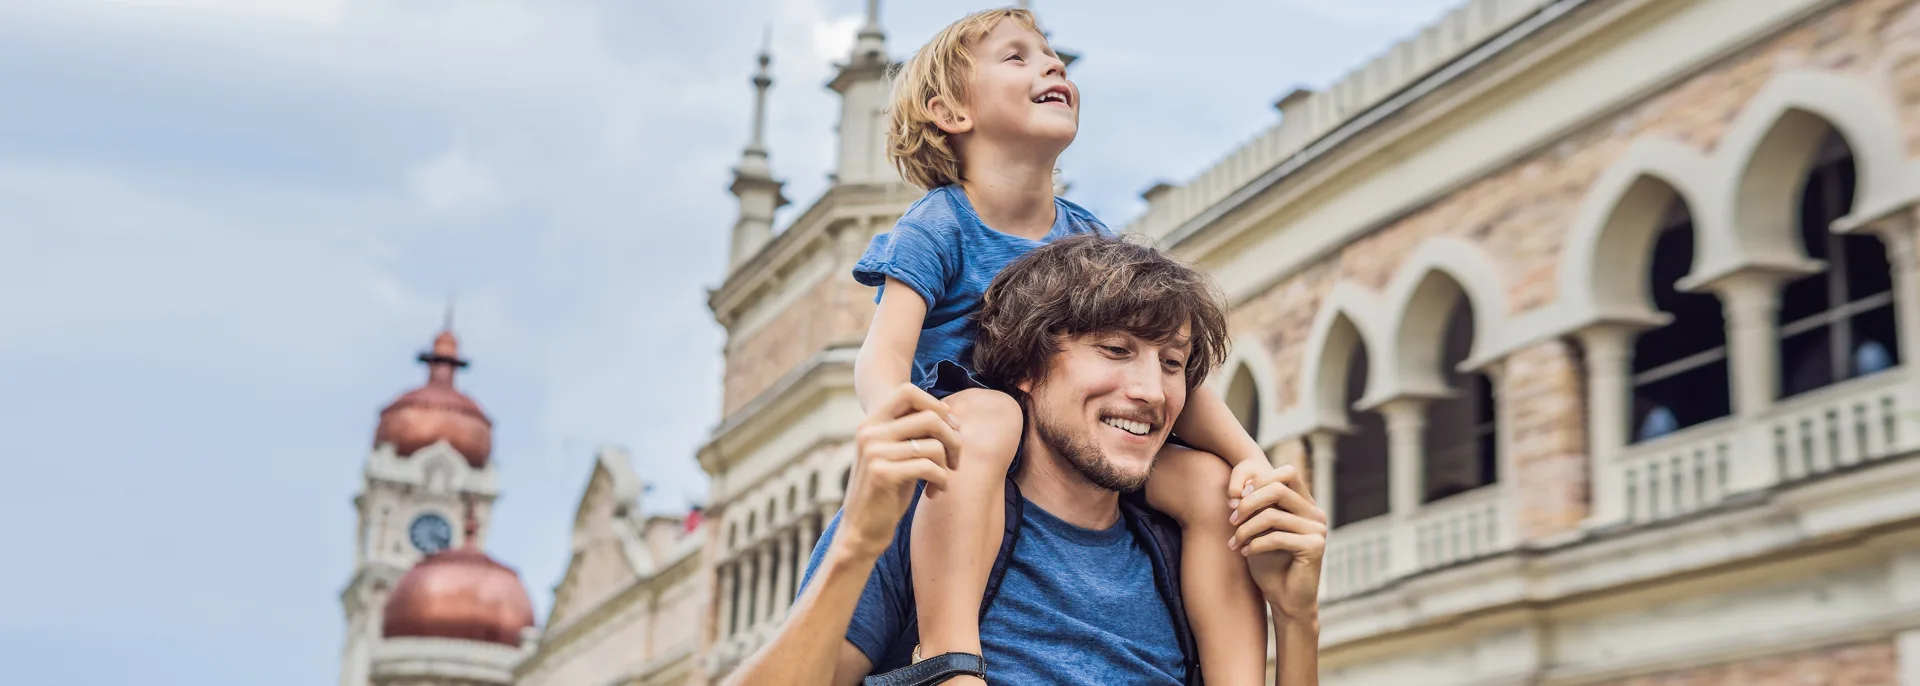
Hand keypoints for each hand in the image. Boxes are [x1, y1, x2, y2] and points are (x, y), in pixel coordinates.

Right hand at [838, 383, 960, 558]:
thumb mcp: (894, 455)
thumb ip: (911, 432)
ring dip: (948, 464)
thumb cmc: (885, 492)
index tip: (950, 428)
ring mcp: (874, 452)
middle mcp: (869, 433)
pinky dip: (942, 480)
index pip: (908, 392)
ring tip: (942, 479)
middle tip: (955, 460)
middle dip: (953, 438)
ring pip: (934, 444)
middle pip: (930, 417)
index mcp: (870, 423)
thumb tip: (950, 414)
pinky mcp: (883, 474)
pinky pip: (930, 467)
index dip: (936, 405)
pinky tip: (935, 491)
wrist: (861, 530)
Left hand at [1226, 463, 1326, 621]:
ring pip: (1272, 514)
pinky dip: (1255, 544)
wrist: (1284, 599)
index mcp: (1305, 504)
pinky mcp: (1315, 547)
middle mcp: (1315, 513)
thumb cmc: (1269, 563)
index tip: (1236, 500)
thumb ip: (1254, 507)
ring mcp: (1318, 530)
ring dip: (1246, 528)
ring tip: (1235, 541)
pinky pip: (1276, 537)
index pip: (1286, 474)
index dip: (1258, 481)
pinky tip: (1245, 553)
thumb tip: (1239, 488)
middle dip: (1248, 503)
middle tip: (1231, 520)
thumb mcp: (1257, 530)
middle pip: (1277, 488)